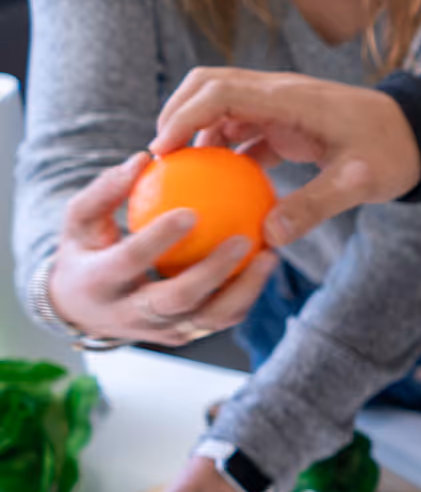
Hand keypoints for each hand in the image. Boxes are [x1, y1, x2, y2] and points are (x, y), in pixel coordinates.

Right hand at [47, 153, 277, 345]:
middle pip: (178, 299)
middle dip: (213, 272)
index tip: (191, 211)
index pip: (131, 261)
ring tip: (270, 256)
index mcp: (97, 283)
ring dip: (245, 289)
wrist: (83, 309)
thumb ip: (106, 190)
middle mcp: (130, 315)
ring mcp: (162, 330)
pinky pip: (222, 318)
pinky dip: (247, 294)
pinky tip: (266, 263)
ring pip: (211, 318)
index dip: (159, 238)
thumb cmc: (85, 250)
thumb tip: (143, 157)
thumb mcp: (79, 219)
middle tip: (244, 239)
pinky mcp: (186, 334)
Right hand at [152, 69, 420, 245]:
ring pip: (222, 109)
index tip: (162, 151)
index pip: (221, 92)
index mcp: (291, 97)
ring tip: (180, 180)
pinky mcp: (288, 124)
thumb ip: (315, 206)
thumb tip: (269, 235)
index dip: (184, 116)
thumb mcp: (359, 183)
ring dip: (199, 136)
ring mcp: (282, 107)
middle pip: (209, 88)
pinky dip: (225, 154)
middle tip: (159, 161)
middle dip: (177, 116)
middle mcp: (280, 94)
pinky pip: (244, 133)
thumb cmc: (396, 153)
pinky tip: (216, 191)